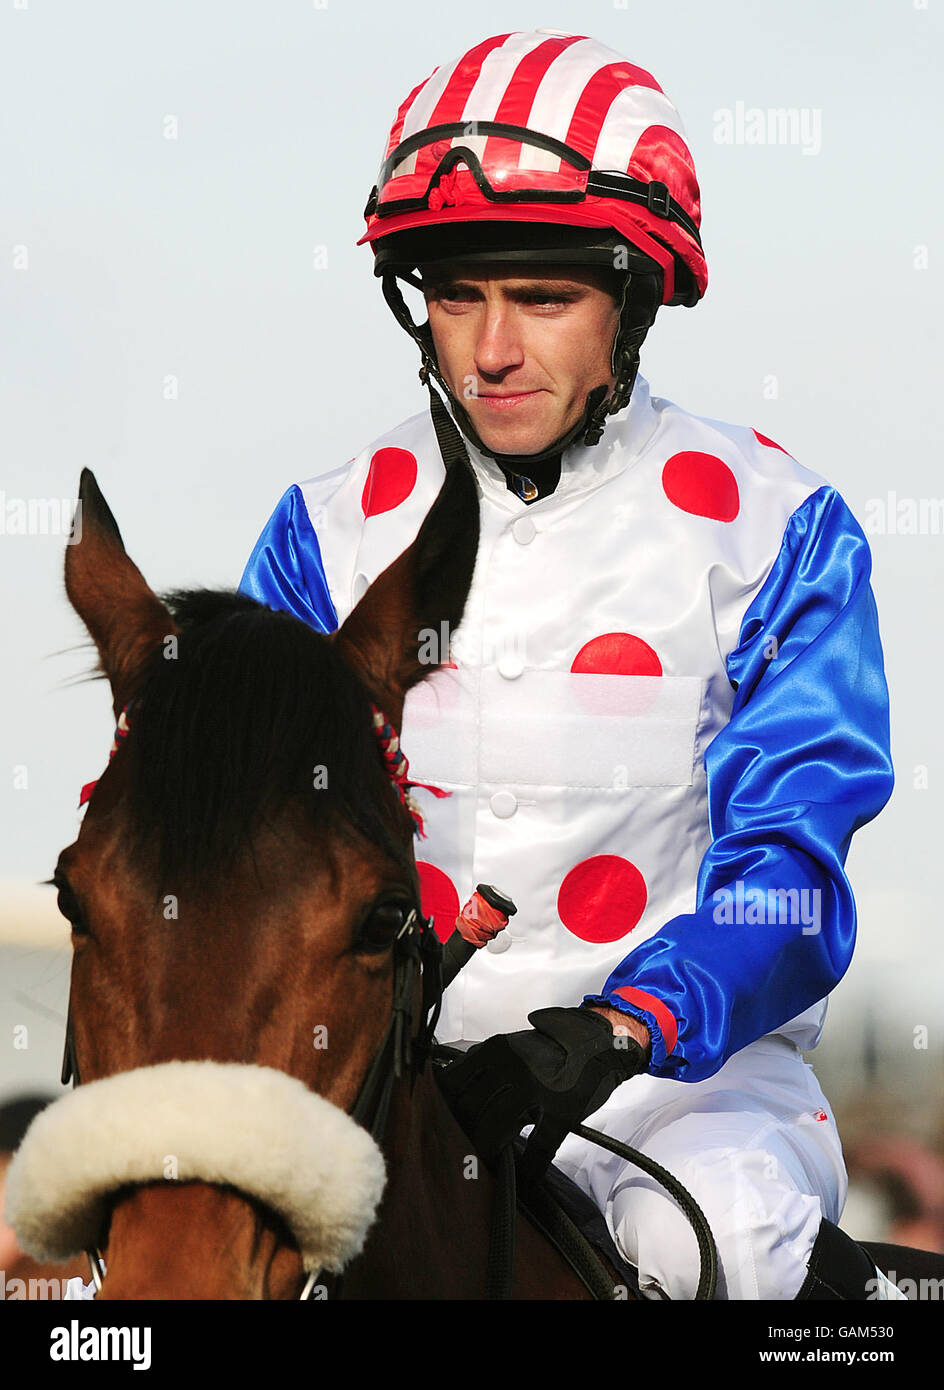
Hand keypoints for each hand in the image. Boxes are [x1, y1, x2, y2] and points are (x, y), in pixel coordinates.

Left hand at [437, 1006, 648, 1180]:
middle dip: (466, 1131)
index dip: (446, 1107)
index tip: (445, 1122)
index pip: (455, 1083)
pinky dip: (530, 1166)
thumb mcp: (512, 1046)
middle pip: (471, 1109)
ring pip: (497, 1128)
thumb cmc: (552, 1049)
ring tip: (489, 1160)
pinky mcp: (563, 1111)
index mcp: (497, 1050)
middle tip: (466, 1146)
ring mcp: (538, 1089)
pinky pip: (540, 1146)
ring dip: (490, 1148)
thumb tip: (449, 1090)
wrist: (601, 1044)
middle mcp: (513, 1067)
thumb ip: (484, 1065)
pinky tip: (526, 1176)